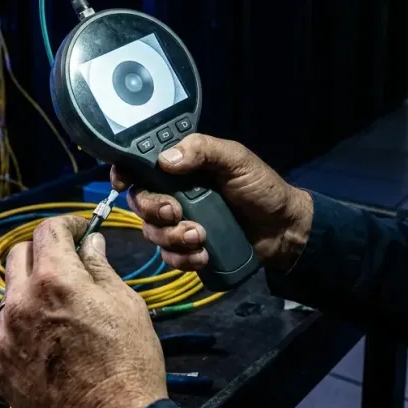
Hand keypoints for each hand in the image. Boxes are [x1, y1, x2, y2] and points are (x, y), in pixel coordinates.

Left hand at [0, 215, 166, 407]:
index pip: (48, 230)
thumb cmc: (127, 365)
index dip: (68, 224)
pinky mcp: (2, 367)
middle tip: (68, 261)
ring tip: (62, 307)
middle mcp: (21, 303)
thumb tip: (90, 244)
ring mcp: (6, 336)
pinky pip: (8, 333)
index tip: (80, 229)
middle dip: (43, 250)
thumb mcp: (125, 304)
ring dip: (32, 289)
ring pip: (10, 294)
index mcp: (54, 280)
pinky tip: (52, 342)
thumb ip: (100, 268)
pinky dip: (26, 327)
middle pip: (18, 254)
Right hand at [112, 134, 312, 272]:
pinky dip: (182, 258)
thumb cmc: (261, 188)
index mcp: (181, 167)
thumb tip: (165, 159)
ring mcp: (180, 223)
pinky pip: (168, 257)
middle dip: (154, 210)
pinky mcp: (188, 249)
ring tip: (201, 237)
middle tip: (177, 213)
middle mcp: (175, 193)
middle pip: (141, 202)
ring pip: (152, 232)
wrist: (284, 231)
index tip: (123, 183)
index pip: (141, 166)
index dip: (124, 173)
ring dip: (172, 237)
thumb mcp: (236, 160)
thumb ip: (203, 150)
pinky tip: (203, 254)